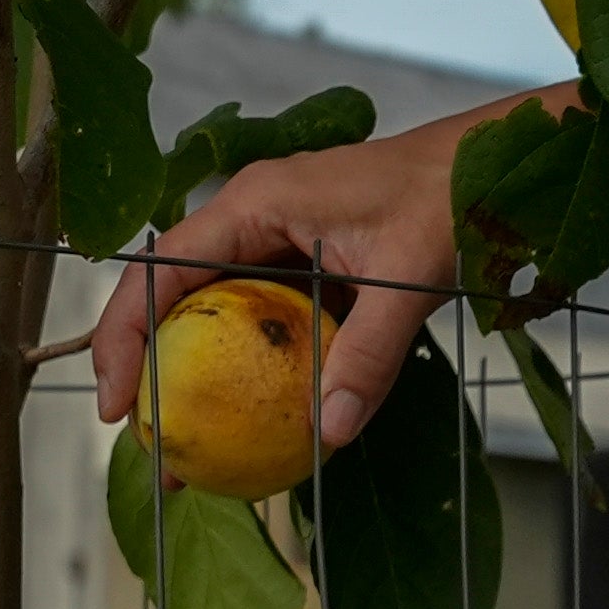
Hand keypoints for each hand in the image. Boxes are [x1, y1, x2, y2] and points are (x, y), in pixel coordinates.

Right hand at [86, 96, 525, 445]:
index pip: (160, 272)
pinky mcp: (305, 261)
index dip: (125, 337)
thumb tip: (332, 432)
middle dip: (147, 366)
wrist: (489, 164)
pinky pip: (263, 316)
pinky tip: (260, 417)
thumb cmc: (447, 196)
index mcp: (254, 204)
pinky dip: (253, 364)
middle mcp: (251, 217)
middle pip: (172, 295)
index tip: (119, 404)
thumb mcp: (408, 276)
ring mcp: (276, 238)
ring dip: (197, 371)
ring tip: (194, 445)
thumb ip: (369, 353)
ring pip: (213, 309)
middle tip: (150, 442)